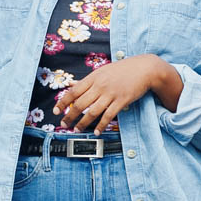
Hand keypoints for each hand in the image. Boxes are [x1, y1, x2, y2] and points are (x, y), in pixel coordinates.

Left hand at [53, 56, 173, 133]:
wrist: (144, 68)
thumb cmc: (122, 70)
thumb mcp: (102, 71)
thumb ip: (87, 80)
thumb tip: (71, 85)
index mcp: (94, 77)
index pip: (73, 91)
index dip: (63, 102)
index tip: (56, 110)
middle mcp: (100, 85)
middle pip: (80, 103)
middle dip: (70, 115)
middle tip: (64, 124)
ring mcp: (111, 94)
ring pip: (92, 111)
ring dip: (83, 122)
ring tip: (77, 129)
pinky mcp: (122, 101)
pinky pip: (109, 115)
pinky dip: (101, 125)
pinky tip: (96, 131)